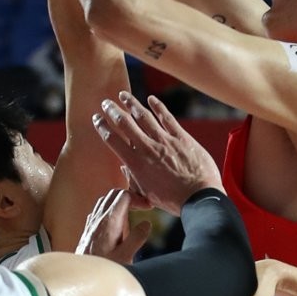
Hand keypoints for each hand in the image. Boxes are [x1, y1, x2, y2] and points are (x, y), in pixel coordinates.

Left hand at [75, 189, 152, 264]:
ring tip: (132, 211)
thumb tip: (146, 223)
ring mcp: (92, 223)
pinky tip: (117, 221)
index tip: (149, 208)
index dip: (138, 198)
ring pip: (105, 200)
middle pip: (114, 194)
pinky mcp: (88, 230)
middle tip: (142, 207)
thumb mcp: (125, 257)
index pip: (124, 196)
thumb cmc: (102, 270)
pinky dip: (111, 209)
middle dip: (130, 196)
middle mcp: (98, 219)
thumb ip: (136, 238)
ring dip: (120, 202)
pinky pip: (99, 210)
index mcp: (109, 222)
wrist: (80, 279)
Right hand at [92, 92, 221, 215]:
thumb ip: (133, 180)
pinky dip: (158, 106)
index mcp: (136, 164)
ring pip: (144, 116)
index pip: (114, 140)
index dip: (103, 127)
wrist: (199, 197)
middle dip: (113, 110)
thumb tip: (125, 167)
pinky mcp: (181, 137)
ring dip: (132, 103)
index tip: (97, 119)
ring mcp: (164, 140)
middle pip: (125, 123)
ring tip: (123, 95)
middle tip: (106, 102)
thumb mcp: (147, 195)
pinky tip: (151, 98)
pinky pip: (167, 117)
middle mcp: (147, 149)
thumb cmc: (173, 200)